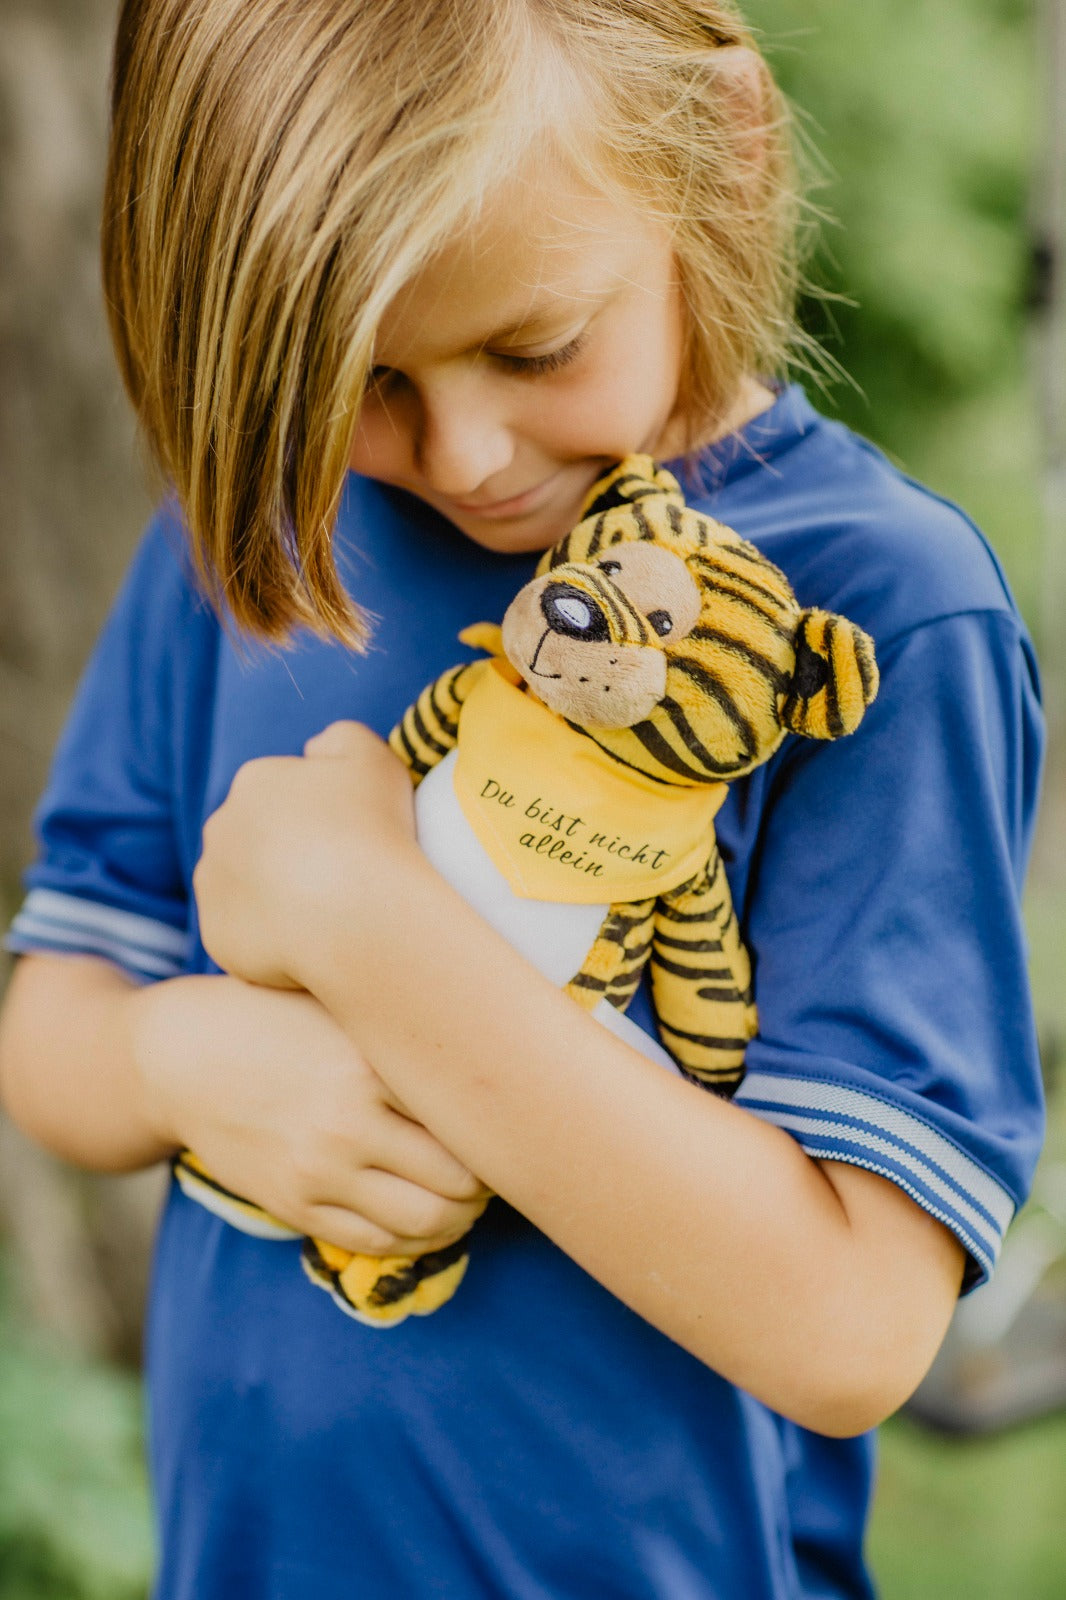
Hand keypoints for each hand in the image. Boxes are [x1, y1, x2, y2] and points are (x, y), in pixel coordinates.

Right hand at [132, 973, 488, 1254]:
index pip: (467, 1118)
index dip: (501, 1128)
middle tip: (499, 1165)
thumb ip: (404, 1028)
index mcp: (371, 1065)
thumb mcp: (342, 1006)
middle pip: (459, 1180)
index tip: (512, 1120)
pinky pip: (375, 1242)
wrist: (183, 1055)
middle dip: (490, 1180)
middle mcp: (350, 1123)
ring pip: (425, 1222)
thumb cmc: (277, 1017)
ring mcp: (320, 1170)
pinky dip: (415, 1238)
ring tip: (469, 1198)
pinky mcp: (296, 1204)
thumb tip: (494, 1041)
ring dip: (462, 1217)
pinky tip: (427, 1217)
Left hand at [194, 721, 415, 988]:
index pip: (282, 794)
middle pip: (256, 837)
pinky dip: (268, 936)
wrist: (364, 917)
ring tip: (323, 911)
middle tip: (337, 875)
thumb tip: (314, 748)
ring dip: (272, 893)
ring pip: (244, 884)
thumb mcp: (376, 759)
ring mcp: (213, 883)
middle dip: (286, 851)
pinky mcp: (215, 934)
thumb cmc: (375, 833)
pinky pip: (242, 932)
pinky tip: (308, 938)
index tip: (350, 838)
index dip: (320, 816)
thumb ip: (342, 738)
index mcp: (254, 780)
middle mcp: (220, 826)